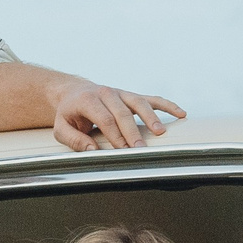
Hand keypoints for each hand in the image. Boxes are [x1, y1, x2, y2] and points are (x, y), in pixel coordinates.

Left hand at [52, 83, 184, 150]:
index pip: (104, 118)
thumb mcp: (62, 128)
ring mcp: (121, 93)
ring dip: (151, 117)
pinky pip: (152, 99)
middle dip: (132, 131)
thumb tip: (92, 151)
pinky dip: (167, 106)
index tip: (123, 150)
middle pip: (123, 112)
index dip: (115, 135)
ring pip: (139, 103)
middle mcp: (106, 93)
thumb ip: (74, 140)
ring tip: (160, 132)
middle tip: (140, 148)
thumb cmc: (69, 113)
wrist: (75, 92)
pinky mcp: (132, 96)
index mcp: (88, 100)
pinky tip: (181, 113)